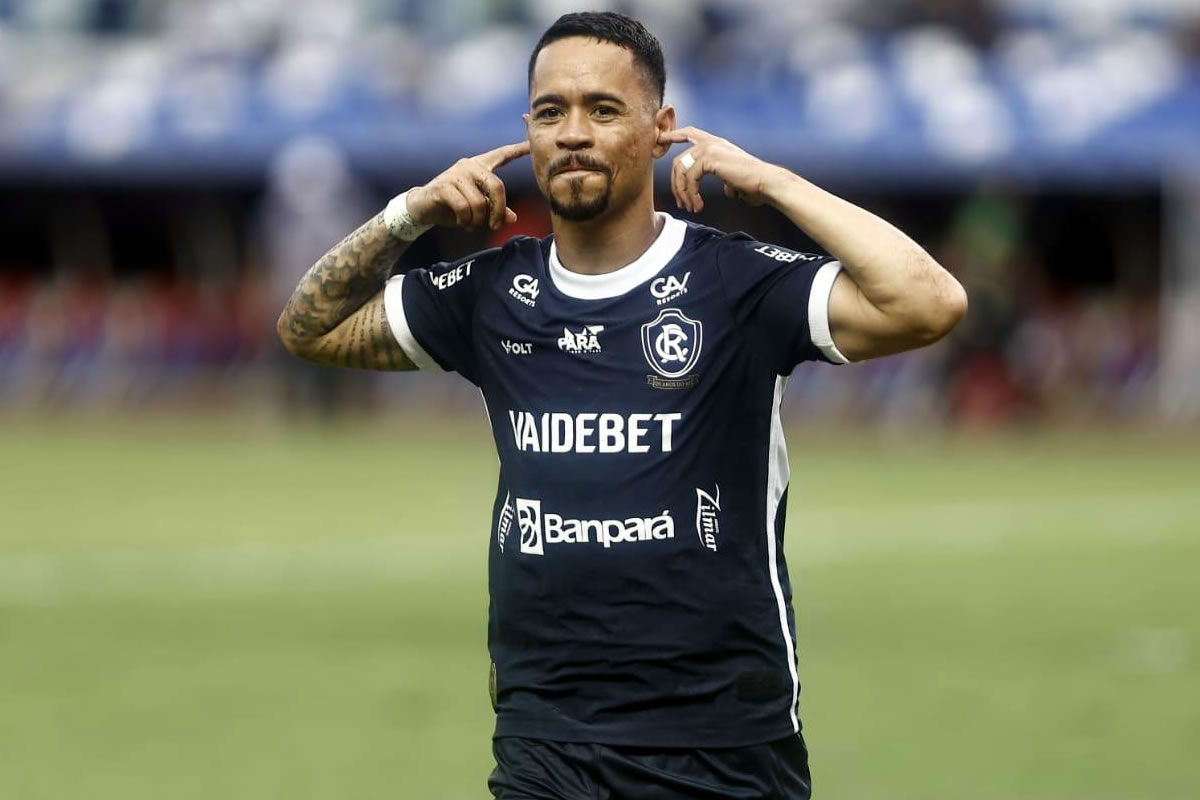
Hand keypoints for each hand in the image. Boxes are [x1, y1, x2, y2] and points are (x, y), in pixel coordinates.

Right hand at [406, 141, 530, 229]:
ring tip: (471, 224)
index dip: (518, 149)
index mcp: (480, 167)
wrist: (423, 208)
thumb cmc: (453, 207)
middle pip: (497, 187)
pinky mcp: (444, 186)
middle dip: (498, 211)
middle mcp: (470, 165)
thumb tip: (513, 218)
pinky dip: (466, 220)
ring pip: (479, 202)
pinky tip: (462, 222)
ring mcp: (456, 173)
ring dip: (478, 220)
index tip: (531, 143)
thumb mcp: (478, 211)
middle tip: (494, 226)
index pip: (502, 155)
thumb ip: (496, 211)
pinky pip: (464, 208)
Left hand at [658, 127, 781, 212]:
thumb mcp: (733, 179)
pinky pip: (689, 178)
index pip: (689, 133)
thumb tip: (726, 190)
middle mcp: (710, 142)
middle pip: (678, 160)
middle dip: (676, 184)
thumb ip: (725, 179)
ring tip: (691, 208)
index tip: (660, 139)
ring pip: (681, 170)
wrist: (765, 182)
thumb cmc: (753, 184)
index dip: (673, 135)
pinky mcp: (709, 158)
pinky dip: (691, 194)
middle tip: (681, 203)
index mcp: (716, 143)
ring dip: (683, 192)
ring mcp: (709, 148)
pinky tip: (698, 205)